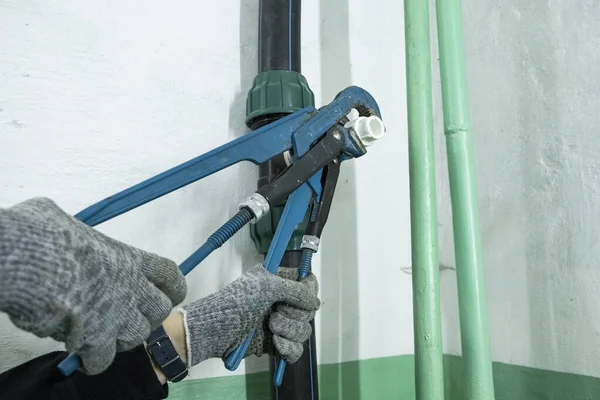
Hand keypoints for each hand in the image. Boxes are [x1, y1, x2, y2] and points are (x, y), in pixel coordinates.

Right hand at [0, 198, 186, 373]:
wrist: (35, 265)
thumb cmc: (51, 238)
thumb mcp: (70, 226)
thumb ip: (80, 239)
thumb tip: (64, 234)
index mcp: (131, 259)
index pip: (169, 275)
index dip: (172, 287)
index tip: (170, 293)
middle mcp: (132, 288)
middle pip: (160, 310)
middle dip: (147, 315)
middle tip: (127, 316)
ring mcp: (118, 317)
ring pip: (136, 337)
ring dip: (122, 338)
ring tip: (103, 334)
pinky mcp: (97, 341)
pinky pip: (104, 360)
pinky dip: (94, 360)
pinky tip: (82, 353)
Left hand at [181, 264, 319, 365]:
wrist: (217, 330)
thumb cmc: (238, 302)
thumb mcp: (266, 286)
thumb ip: (295, 290)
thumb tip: (315, 303)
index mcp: (280, 283)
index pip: (307, 284)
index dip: (308, 291)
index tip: (302, 297)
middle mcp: (282, 302)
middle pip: (308, 310)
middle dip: (294, 314)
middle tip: (274, 312)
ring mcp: (280, 324)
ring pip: (304, 331)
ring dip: (289, 330)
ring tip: (271, 328)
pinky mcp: (276, 344)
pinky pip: (296, 350)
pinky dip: (288, 348)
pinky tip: (275, 343)